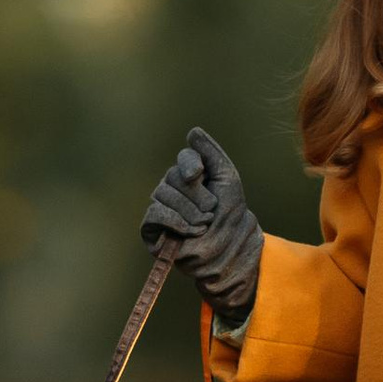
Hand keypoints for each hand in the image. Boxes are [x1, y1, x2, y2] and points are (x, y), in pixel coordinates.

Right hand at [141, 126, 262, 332]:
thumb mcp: (227, 178)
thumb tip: (192, 132)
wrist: (230, 249)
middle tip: (211, 211)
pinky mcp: (152, 229)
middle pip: (173, 176)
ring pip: (163, 194)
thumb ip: (211, 154)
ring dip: (190, 212)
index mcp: (190, 176)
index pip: (185, 159)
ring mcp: (161, 208)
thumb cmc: (230, 215)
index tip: (200, 173)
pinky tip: (190, 231)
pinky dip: (175, 221)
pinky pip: (154, 214)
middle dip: (197, 195)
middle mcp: (173, 189)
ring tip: (204, 225)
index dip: (190, 164)